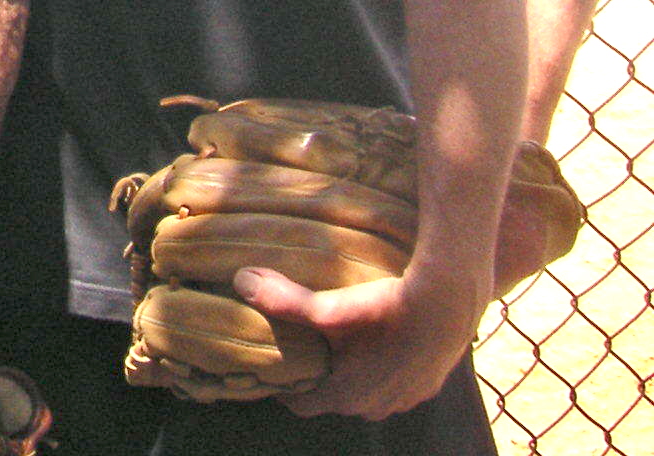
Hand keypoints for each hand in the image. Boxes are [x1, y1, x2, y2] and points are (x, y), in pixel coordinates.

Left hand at [236, 266, 481, 419]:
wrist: (448, 303)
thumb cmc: (385, 310)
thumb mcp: (328, 308)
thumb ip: (283, 301)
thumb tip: (240, 281)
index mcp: (347, 397)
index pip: (301, 404)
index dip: (284, 385)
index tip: (272, 362)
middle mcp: (376, 408)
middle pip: (333, 398)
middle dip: (317, 376)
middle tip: (303, 345)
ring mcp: (406, 400)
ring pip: (365, 392)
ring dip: (351, 373)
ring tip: (339, 341)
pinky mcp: (428, 386)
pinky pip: (394, 385)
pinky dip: (381, 369)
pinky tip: (378, 341)